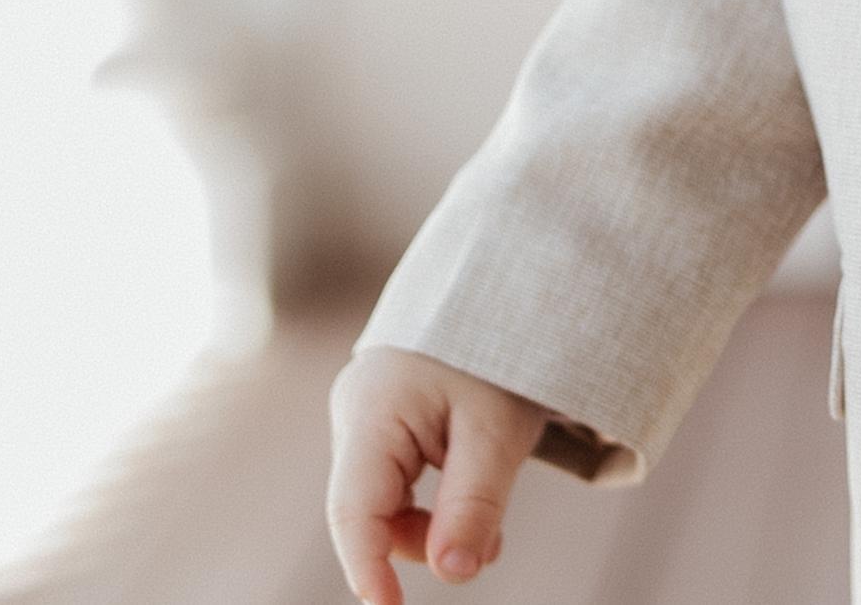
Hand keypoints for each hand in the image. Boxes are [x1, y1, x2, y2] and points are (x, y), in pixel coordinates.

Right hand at [325, 346, 551, 604]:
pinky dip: (435, 502)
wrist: (507, 286)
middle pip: (369, 510)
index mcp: (372, 411)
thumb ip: (474, 504)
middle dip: (421, 543)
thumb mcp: (499, 431)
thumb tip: (453, 574)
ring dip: (434, 526)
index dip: (367, 568)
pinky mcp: (386, 422)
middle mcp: (356, 415)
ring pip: (386, 501)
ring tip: (491, 527)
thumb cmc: (501, 353)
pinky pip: (398, 481)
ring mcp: (367, 418)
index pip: (353, 509)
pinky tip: (473, 494)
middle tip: (487, 551)